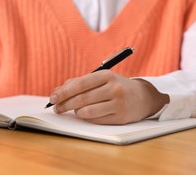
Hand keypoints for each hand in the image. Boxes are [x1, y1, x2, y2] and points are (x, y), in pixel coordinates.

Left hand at [49, 70, 169, 123]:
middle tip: (56, 108)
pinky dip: (87, 118)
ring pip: (87, 111)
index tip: (52, 98)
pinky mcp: (121, 117)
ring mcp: (118, 103)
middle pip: (81, 99)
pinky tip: (86, 114)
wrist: (143, 97)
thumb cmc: (115, 86)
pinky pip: (95, 120)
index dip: (63, 92)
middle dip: (64, 104)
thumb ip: (77, 82)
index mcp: (106, 75)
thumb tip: (57, 91)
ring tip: (74, 109)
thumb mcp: (100, 79)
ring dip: (76, 112)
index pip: (79, 85)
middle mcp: (114, 88)